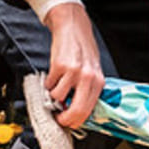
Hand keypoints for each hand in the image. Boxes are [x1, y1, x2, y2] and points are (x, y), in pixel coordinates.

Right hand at [42, 1, 103, 128]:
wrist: (73, 27)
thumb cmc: (83, 49)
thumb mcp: (93, 70)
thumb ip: (88, 89)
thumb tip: (77, 111)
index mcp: (98, 81)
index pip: (88, 111)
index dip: (76, 121)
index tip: (68, 122)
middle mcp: (88, 77)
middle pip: (76, 110)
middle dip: (65, 118)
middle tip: (59, 117)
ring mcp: (74, 72)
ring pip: (58, 98)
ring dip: (54, 96)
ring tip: (58, 86)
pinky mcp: (59, 65)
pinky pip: (50, 85)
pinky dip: (49, 84)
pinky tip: (54, 75)